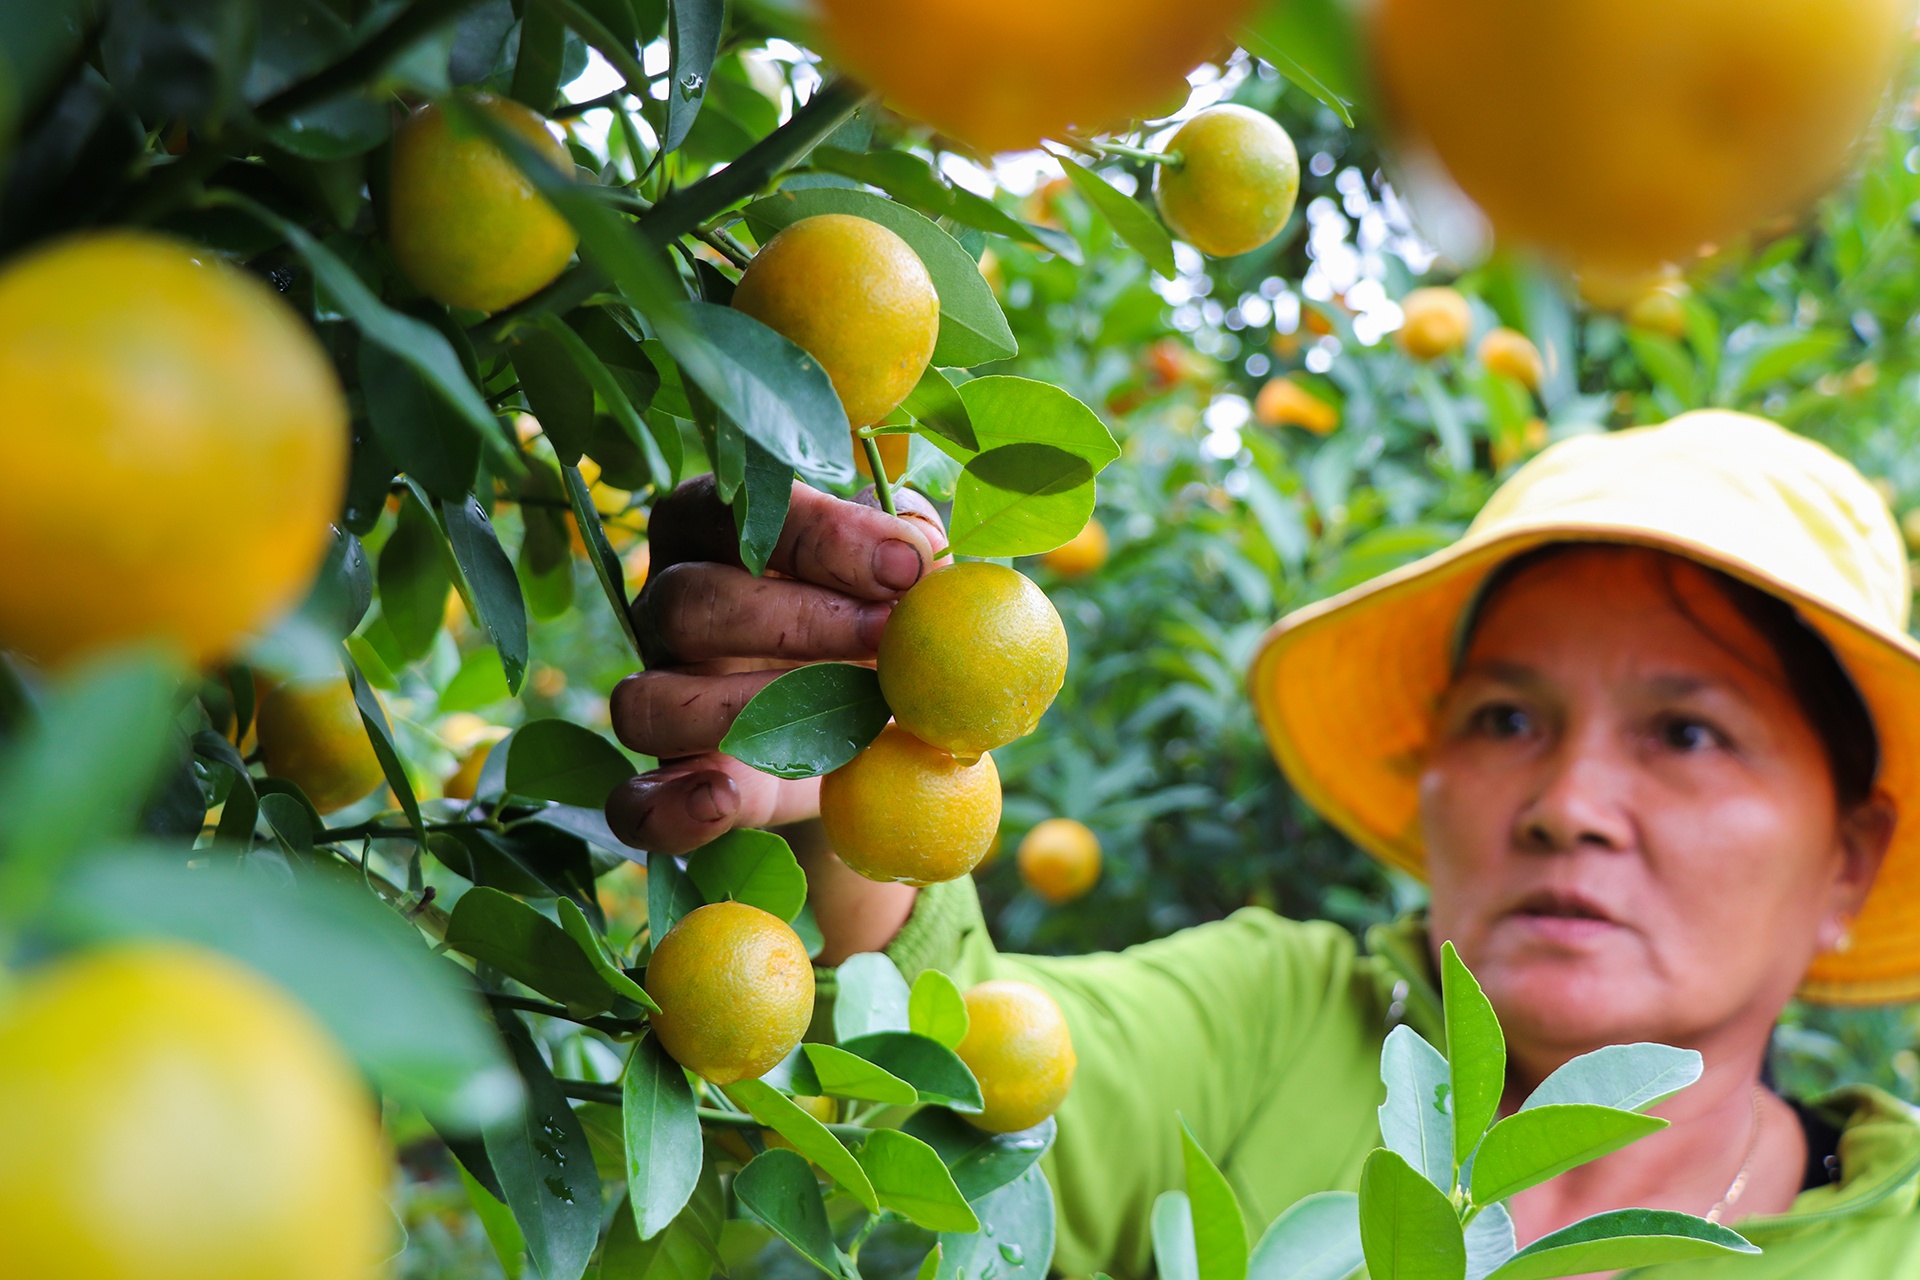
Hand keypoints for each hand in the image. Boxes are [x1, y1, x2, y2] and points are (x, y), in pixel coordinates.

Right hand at [604, 475, 947, 855]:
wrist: (865, 732)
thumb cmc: (871, 624)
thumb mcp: (898, 576)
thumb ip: (910, 546)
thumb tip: (925, 549)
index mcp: (709, 535)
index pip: (731, 513)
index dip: (818, 533)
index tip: (906, 563)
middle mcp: (665, 610)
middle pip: (687, 602)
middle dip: (795, 618)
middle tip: (886, 634)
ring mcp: (655, 698)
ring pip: (646, 700)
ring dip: (744, 710)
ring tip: (842, 721)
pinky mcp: (667, 786)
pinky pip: (632, 805)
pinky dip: (668, 809)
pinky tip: (723, 801)